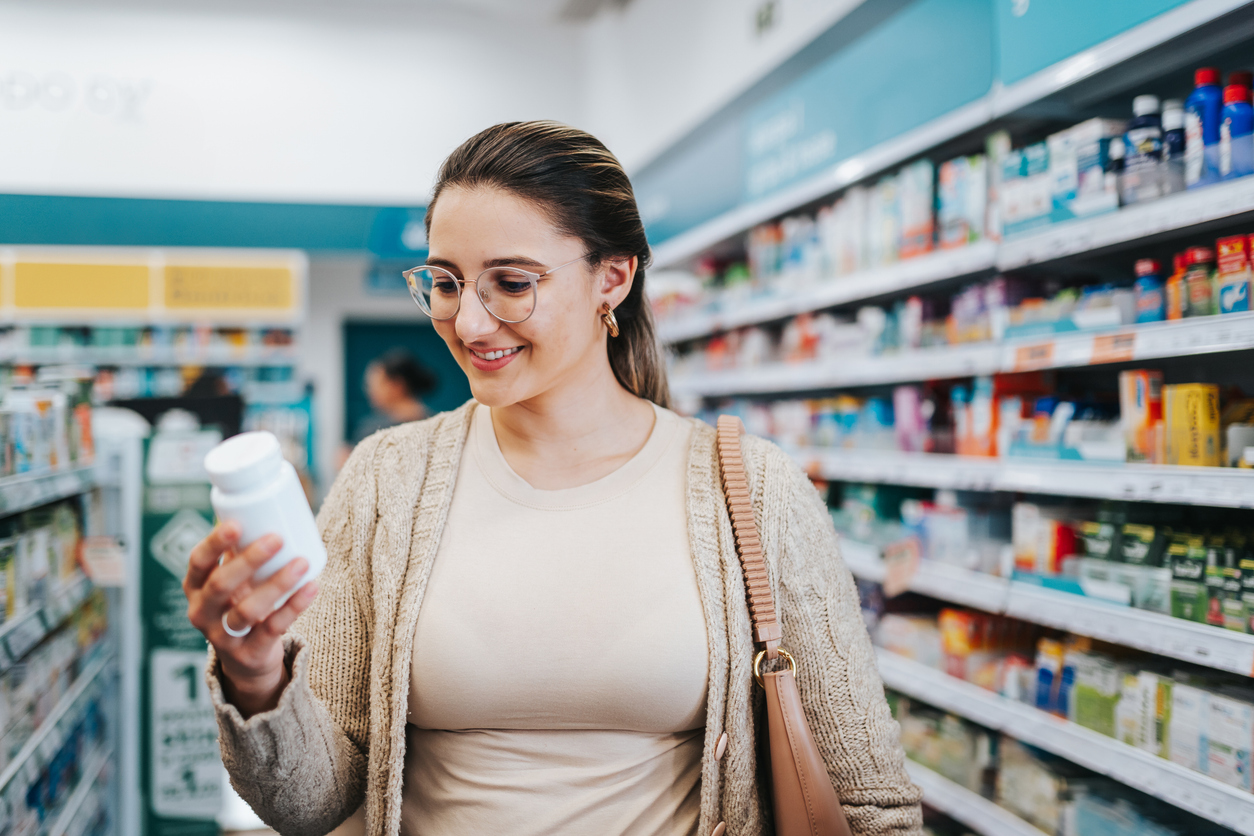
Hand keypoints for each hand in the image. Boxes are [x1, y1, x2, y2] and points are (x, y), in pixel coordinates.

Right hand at [184, 522, 319, 716]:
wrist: (246, 658)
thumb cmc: (241, 603)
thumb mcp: (233, 581)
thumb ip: (241, 551)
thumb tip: (265, 504)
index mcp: (195, 587)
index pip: (198, 562)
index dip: (214, 543)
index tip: (237, 524)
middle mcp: (202, 612)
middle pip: (221, 585)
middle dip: (249, 560)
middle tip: (277, 539)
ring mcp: (223, 637)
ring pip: (247, 610)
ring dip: (277, 584)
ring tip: (301, 562)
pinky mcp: (249, 653)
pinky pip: (272, 628)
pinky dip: (294, 606)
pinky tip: (311, 587)